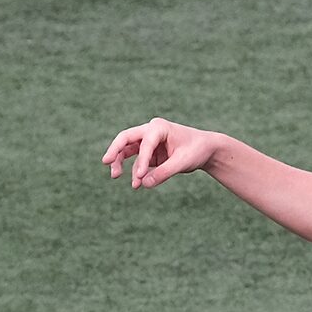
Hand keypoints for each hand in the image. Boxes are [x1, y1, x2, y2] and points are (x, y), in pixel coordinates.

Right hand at [102, 118, 219, 187]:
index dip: (141, 160)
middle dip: (115, 150)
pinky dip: (134, 171)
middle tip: (105, 162)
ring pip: (127, 149)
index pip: (145, 143)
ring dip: (120, 162)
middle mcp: (150, 131)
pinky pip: (137, 161)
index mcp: (159, 127)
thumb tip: (144, 184)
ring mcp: (148, 142)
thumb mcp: (183, 162)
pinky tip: (136, 184)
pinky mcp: (149, 153)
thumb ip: (164, 173)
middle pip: (126, 138)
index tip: (140, 176)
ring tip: (115, 176)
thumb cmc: (196, 150)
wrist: (206, 149)